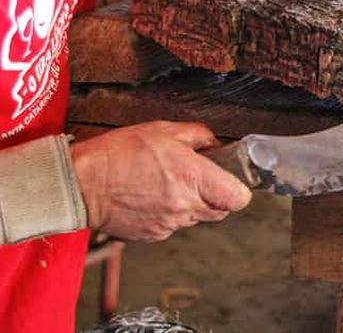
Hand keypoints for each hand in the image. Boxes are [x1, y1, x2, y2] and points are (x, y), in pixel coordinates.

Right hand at [71, 121, 251, 241]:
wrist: (82, 183)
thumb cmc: (120, 154)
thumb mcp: (163, 130)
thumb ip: (198, 135)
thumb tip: (214, 143)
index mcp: (194, 178)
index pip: (238, 198)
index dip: (238, 189)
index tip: (231, 179)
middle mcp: (186, 205)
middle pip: (221, 211)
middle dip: (216, 195)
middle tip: (199, 178)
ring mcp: (170, 224)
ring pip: (197, 218)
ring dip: (192, 205)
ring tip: (169, 184)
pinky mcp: (153, 235)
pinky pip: (174, 225)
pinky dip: (170, 213)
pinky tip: (153, 196)